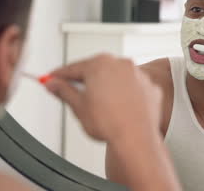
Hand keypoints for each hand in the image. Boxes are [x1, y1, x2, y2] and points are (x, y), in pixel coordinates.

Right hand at [44, 54, 162, 142]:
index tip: (52, 78)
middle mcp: (121, 64)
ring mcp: (138, 75)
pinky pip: (133, 88)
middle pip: (96, 70)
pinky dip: (126, 95)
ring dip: (107, 87)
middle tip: (73, 93)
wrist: (135, 139)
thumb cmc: (110, 123)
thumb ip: (63, 91)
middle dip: (85, 81)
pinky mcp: (150, 88)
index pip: (74, 68)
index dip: (60, 75)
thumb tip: (54, 85)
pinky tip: (119, 108)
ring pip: (117, 78)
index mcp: (100, 64)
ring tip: (101, 106)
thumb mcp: (78, 106)